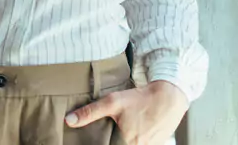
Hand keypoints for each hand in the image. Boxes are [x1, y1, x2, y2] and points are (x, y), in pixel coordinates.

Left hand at [64, 81, 187, 144]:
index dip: (104, 143)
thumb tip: (69, 120)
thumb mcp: (113, 102)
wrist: (169, 97)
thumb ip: (90, 112)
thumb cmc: (140, 99)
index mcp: (128, 143)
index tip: (103, 137)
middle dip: (114, 140)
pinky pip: (142, 144)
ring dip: (125, 140)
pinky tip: (136, 130)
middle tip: (115, 130)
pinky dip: (136, 139)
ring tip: (126, 129)